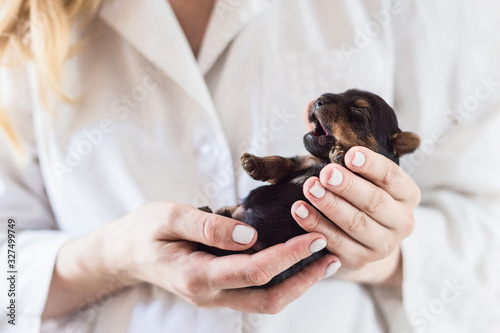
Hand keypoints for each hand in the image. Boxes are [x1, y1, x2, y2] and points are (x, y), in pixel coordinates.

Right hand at [110, 201, 337, 312]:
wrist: (125, 253)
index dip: (289, 256)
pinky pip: (257, 292)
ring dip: (298, 283)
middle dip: (305, 279)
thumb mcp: (168, 218)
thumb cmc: (144, 231)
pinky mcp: (219, 290)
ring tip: (324, 259)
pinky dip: (282, 279)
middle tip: (331, 254)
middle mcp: (210, 294)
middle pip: (269, 299)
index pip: (255, 271)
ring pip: (266, 301)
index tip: (315, 237)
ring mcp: (215, 296)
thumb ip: (208, 227)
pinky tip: (297, 260)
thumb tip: (250, 235)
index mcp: (197, 276)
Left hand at [291, 147, 419, 285]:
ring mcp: (383, 245)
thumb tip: (319, 129)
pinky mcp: (360, 260)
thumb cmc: (361, 197)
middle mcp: (402, 221)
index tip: (350, 154)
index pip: (391, 177)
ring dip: (330, 205)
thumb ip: (351, 159)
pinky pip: (337, 242)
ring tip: (310, 188)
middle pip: (374, 202)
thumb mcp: (366, 178)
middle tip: (326, 173)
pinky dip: (316, 225)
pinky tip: (300, 211)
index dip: (371, 165)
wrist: (364, 242)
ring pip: (356, 223)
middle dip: (348, 186)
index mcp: (408, 195)